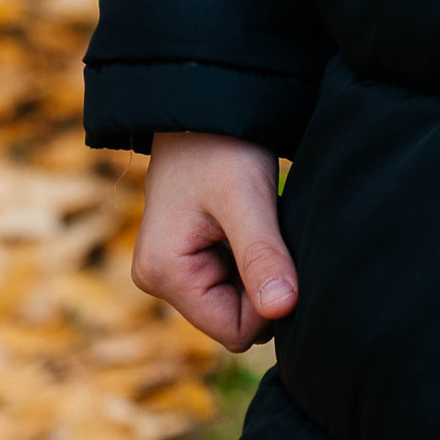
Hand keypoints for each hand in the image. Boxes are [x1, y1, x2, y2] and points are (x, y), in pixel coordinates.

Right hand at [132, 131, 297, 352]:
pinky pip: (226, 283)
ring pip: (232, 303)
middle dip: (259, 285)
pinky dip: (246, 261)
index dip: (267, 303)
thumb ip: (262, 256)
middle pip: (232, 319)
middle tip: (266, 232)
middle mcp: (157, 279)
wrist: (202, 108)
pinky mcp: (182, 259)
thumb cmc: (220, 147)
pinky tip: (246, 226)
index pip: (234, 331)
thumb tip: (282, 311)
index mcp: (164, 274)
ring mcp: (167, 270)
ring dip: (254, 271)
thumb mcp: (246, 199)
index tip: (278, 254)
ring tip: (254, 224)